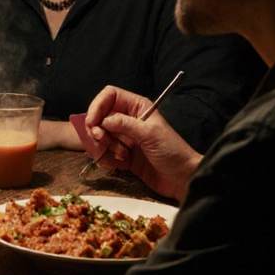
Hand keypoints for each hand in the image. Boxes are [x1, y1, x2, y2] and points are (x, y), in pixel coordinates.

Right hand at [85, 86, 200, 201]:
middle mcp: (128, 119)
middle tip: (103, 141)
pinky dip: (107, 159)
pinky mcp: (122, 155)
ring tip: (122, 155)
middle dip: (98, 130)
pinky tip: (121, 164)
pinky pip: (104, 153)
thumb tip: (102, 121)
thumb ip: (124, 124)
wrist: (181, 178)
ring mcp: (125, 138)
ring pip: (100, 136)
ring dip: (106, 146)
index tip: (93, 123)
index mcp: (137, 107)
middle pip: (100, 117)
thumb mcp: (149, 134)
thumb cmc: (171, 151)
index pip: (109, 96)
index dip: (97, 106)